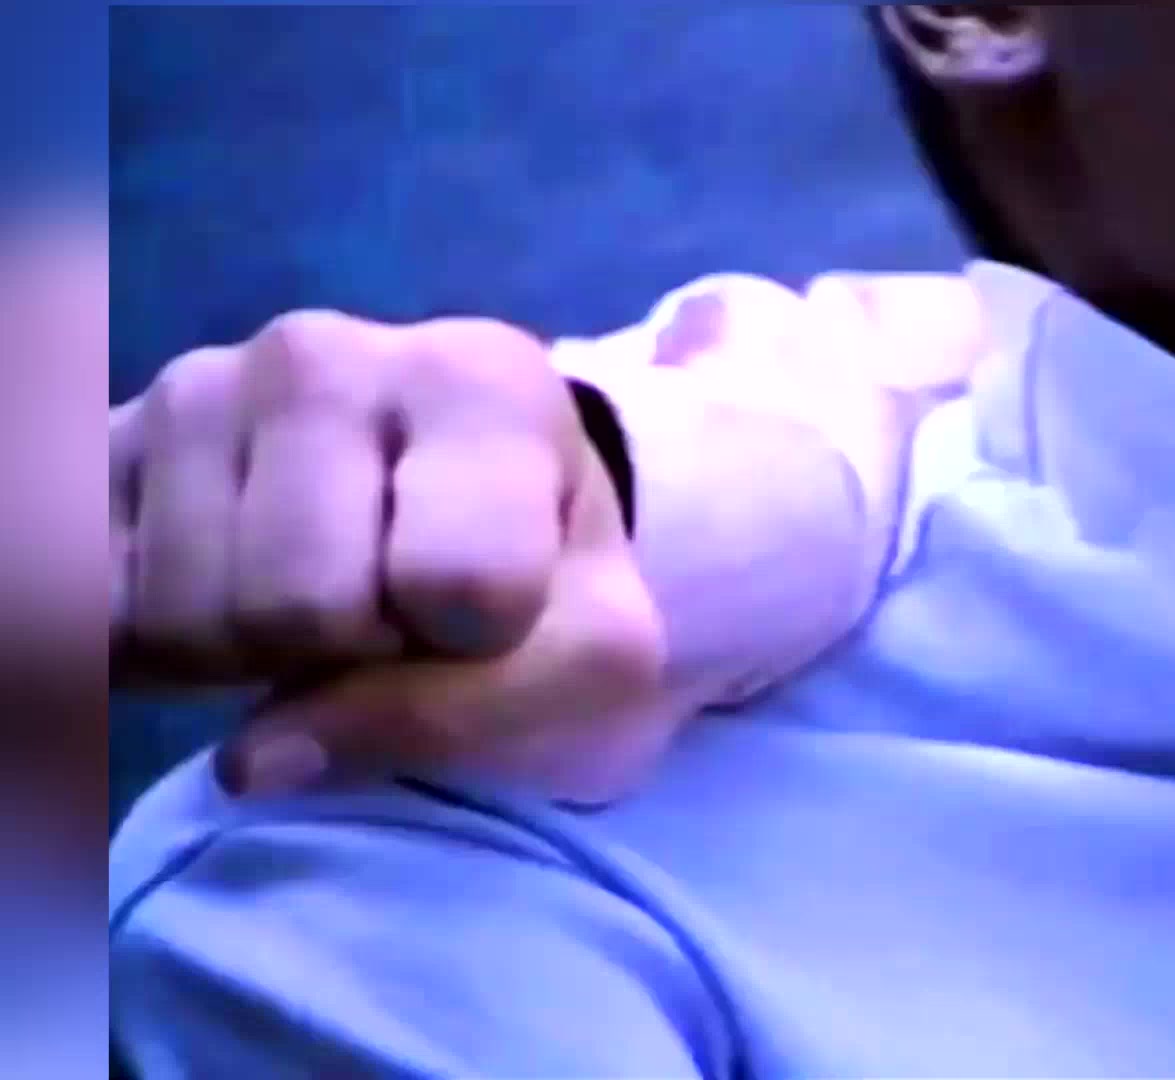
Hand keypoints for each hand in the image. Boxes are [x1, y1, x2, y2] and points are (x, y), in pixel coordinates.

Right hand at [112, 311, 669, 800]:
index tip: (492, 614)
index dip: (472, 646)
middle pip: (300, 604)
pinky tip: (226, 608)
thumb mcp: (588, 663)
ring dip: (253, 660)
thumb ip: (457, 713)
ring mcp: (200, 388)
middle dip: (350, 654)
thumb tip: (255, 760)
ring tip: (317, 611)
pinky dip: (154, 651)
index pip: (457, 585)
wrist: (469, 532)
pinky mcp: (104, 446)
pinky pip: (94, 607)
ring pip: (188, 617)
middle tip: (390, 623)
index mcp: (481, 380)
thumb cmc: (550, 593)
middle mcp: (326, 352)